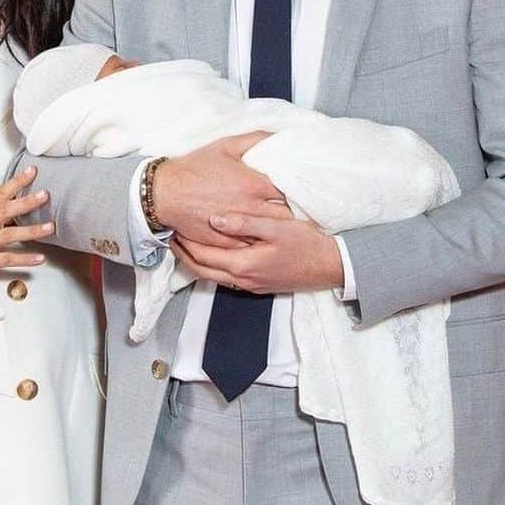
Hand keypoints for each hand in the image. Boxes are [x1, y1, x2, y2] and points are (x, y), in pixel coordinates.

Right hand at [0, 166, 52, 292]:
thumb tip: (1, 205)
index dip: (16, 182)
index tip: (31, 172)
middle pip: (5, 210)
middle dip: (26, 201)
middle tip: (45, 194)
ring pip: (9, 234)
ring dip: (32, 231)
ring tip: (50, 227)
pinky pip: (7, 259)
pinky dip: (25, 259)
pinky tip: (40, 258)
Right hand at [152, 133, 290, 247]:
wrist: (165, 193)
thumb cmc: (195, 168)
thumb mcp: (225, 146)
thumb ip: (255, 139)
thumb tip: (278, 136)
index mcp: (253, 184)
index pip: (290, 191)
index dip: (298, 191)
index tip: (301, 190)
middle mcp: (250, 208)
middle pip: (285, 215)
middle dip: (293, 212)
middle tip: (298, 209)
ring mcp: (239, 228)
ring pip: (270, 233)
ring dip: (278, 229)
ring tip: (286, 226)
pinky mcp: (227, 242)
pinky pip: (251, 246)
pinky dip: (259, 242)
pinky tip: (263, 238)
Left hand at [171, 212, 342, 292]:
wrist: (331, 267)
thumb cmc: (307, 244)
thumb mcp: (277, 227)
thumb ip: (245, 223)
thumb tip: (214, 219)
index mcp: (243, 264)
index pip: (202, 256)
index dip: (185, 243)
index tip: (174, 227)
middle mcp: (243, 279)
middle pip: (202, 270)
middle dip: (184, 254)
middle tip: (172, 236)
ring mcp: (251, 285)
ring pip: (213, 276)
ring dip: (197, 261)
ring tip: (187, 243)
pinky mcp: (258, 284)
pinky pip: (226, 277)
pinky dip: (213, 265)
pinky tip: (214, 252)